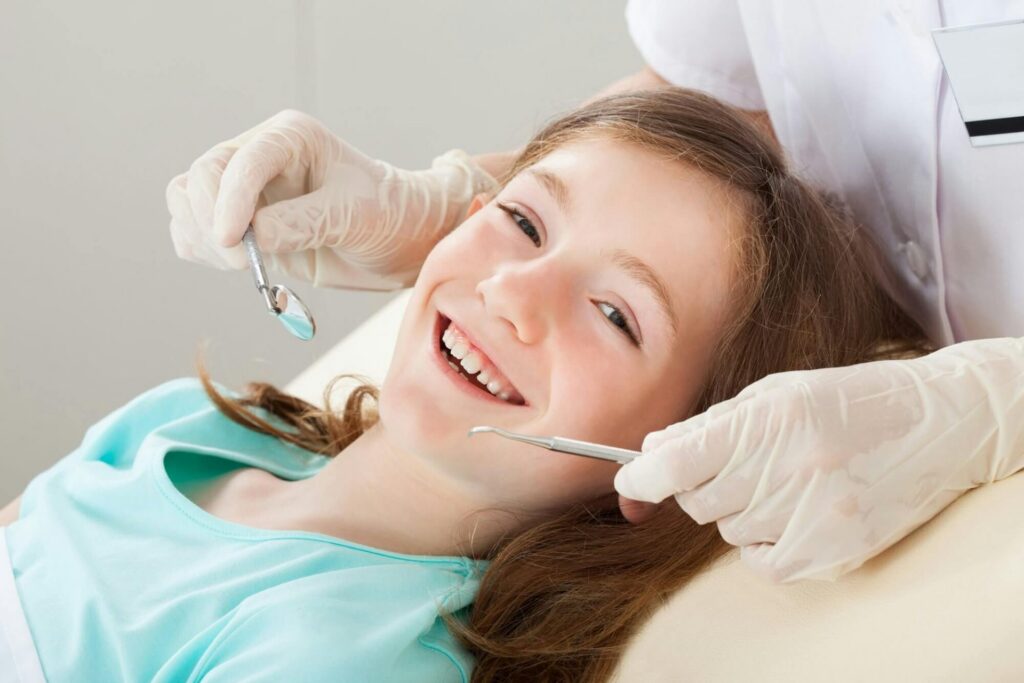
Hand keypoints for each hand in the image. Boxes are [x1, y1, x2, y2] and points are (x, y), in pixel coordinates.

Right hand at [166, 109, 497, 288]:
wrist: (399, 241)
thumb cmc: (387, 215)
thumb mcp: (354, 216)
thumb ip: (304, 222)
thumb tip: (252, 237)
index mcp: (290, 138)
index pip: (241, 162)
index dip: (228, 201)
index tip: (232, 242)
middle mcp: (260, 156)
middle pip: (201, 178)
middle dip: (212, 223)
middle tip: (244, 264)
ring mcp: (244, 189)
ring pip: (186, 202)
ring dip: (202, 238)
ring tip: (246, 265)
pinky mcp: (238, 222)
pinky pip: (192, 230)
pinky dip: (201, 250)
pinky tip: (239, 265)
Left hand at [615, 337, 1023, 581]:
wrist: (938, 426)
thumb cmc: (848, 401)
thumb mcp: (776, 393)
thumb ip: (710, 424)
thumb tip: (650, 452)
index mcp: (768, 419)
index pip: (676, 465)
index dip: (640, 478)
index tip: (629, 481)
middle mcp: (788, 470)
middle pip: (697, 501)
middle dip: (701, 484)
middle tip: (738, 464)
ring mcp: (812, 516)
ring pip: (730, 529)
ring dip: (741, 509)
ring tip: (786, 479)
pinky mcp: (832, 552)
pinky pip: (762, 562)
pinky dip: (765, 542)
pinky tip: (797, 511)